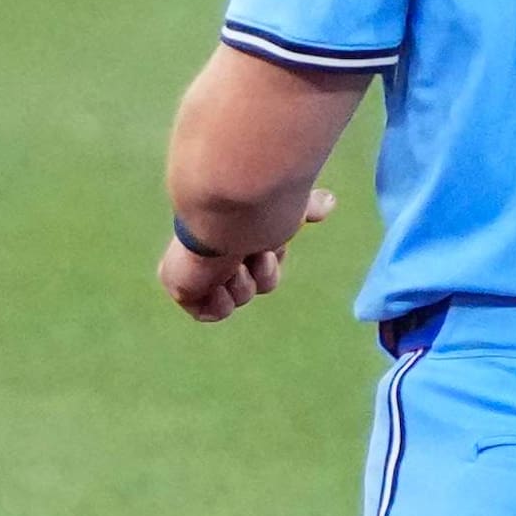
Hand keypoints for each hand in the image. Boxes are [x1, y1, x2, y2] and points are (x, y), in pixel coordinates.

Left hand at [160, 187, 333, 325]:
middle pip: (258, 281)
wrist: (225, 220)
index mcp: (239, 231)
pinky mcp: (185, 290)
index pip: (266, 258)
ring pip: (240, 296)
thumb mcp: (289, 211)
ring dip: (242, 281)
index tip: (266, 242)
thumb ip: (308, 207)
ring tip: (230, 263)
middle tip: (251, 253)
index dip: (272, 254)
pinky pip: (214, 312)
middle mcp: (218, 251)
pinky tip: (216, 281)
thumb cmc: (255, 211)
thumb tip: (330, 203)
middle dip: (262, 270)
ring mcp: (200, 271)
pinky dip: (221, 301)